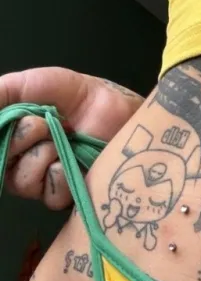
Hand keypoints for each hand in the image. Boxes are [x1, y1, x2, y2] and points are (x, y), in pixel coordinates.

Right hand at [0, 67, 144, 208]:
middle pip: (2, 167)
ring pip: (22, 183)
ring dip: (43, 154)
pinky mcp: (66, 195)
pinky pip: (50, 193)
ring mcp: (41, 183)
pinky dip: (61, 172)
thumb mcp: (27, 85)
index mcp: (6, 140)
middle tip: (43, 123)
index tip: (25, 123)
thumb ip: (1, 94)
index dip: (3, 140)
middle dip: (21, 138)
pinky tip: (73, 158)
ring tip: (63, 137)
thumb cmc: (71, 96)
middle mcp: (18, 164)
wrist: (110, 107)